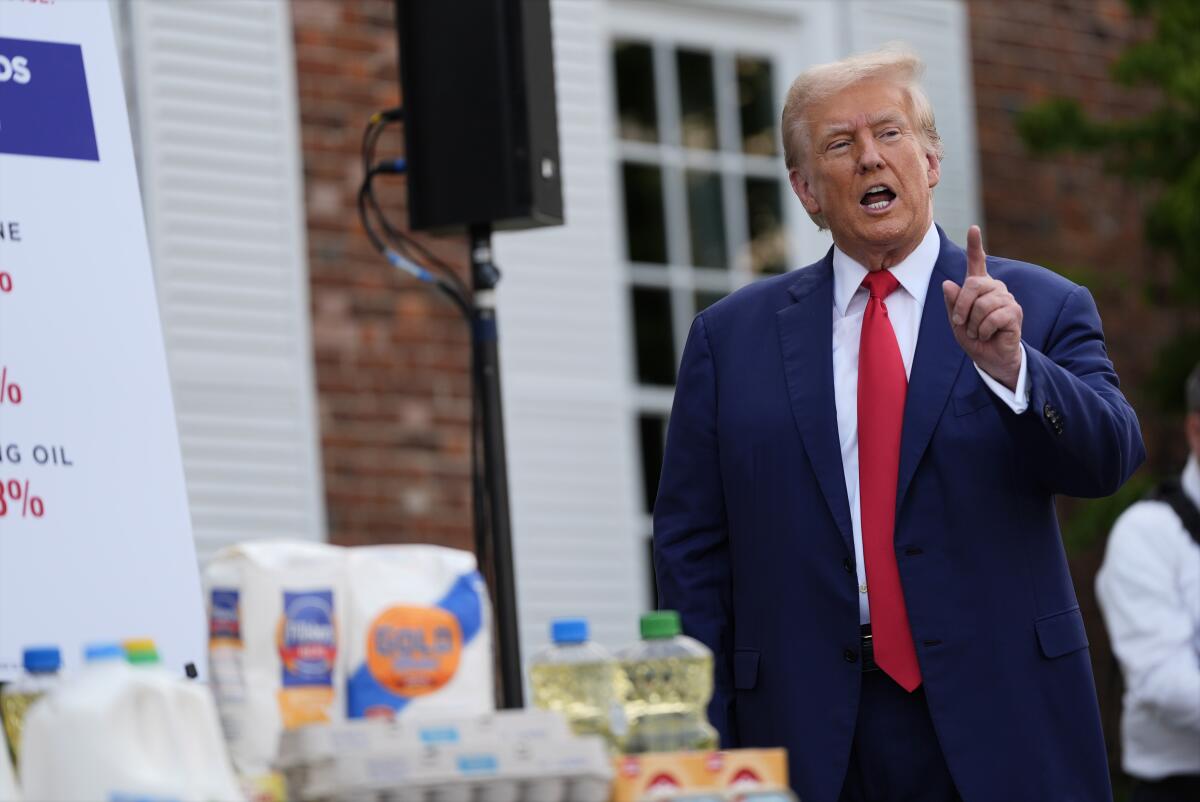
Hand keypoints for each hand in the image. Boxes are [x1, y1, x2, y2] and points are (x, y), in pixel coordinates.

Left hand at [941, 226, 1022, 389]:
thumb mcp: (956, 321)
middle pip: (973, 285)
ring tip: (978, 332)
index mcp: (979, 286)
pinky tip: (988, 335)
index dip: (975, 245)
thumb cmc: (974, 338)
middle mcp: (994, 288)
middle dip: (961, 307)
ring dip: (973, 324)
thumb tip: (948, 284)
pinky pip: (993, 317)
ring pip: (982, 304)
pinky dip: (984, 330)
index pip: (977, 262)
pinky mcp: (1015, 312)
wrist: (990, 358)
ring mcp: (1006, 298)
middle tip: (961, 324)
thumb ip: (952, 304)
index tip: (973, 228)